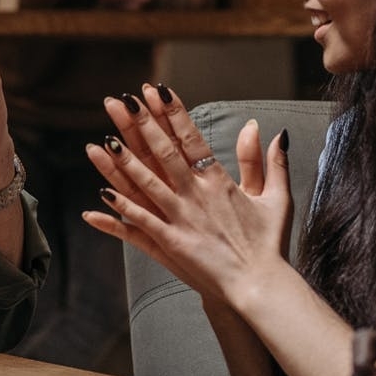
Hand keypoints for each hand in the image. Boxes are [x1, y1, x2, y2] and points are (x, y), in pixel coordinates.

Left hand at [82, 83, 291, 302]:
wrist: (261, 285)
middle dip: (140, 124)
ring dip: (123, 162)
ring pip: (146, 184)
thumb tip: (274, 132)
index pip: (191, 139)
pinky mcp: (171, 243)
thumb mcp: (276, 197)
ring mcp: (182, 219)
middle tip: (120, 100)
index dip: (171, 113)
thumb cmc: (268, 243)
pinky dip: (120, 210)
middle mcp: (197, 196)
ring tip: (102, 141)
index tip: (155, 91)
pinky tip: (99, 196)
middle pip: (163, 153)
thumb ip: (269, 163)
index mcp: (219, 182)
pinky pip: (140, 222)